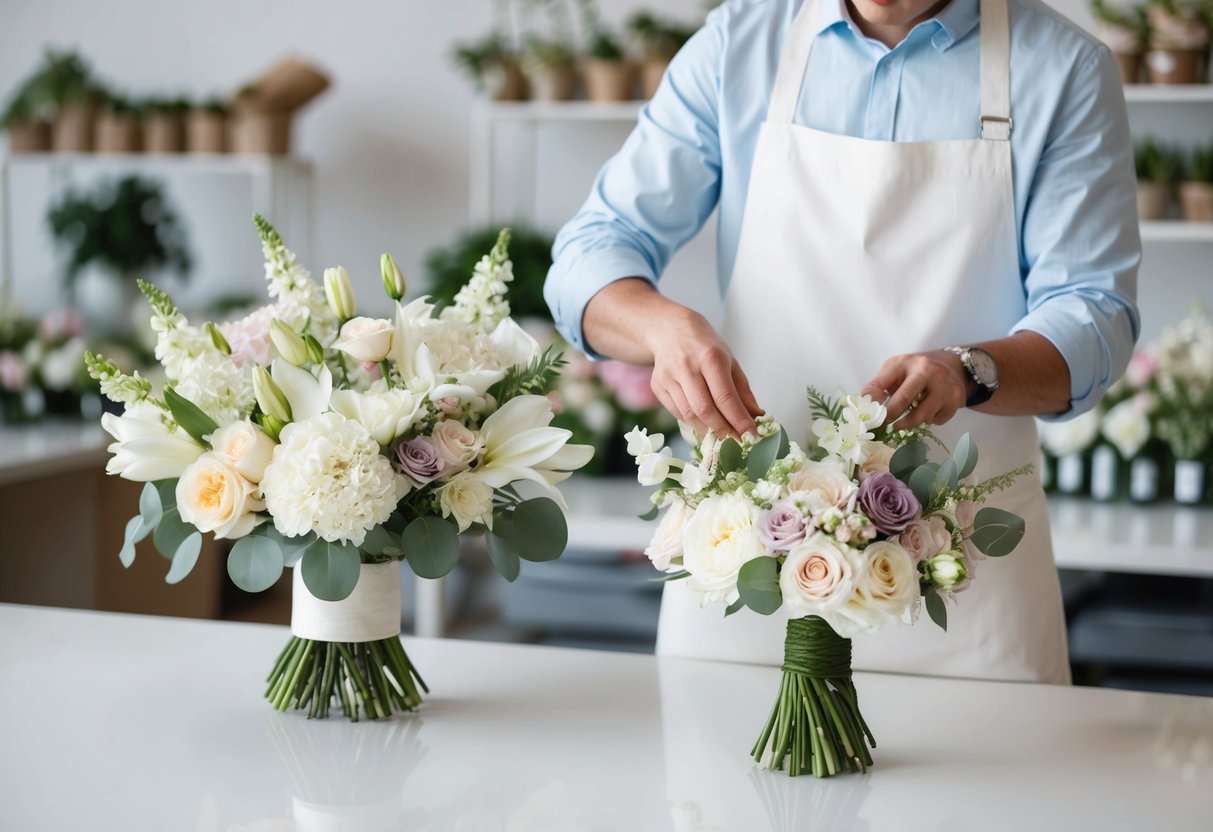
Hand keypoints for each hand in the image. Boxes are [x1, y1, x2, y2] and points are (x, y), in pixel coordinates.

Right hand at [645, 308, 763, 438]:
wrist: (670, 330)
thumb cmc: (705, 347)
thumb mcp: (730, 361)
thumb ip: (742, 391)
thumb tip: (756, 417)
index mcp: (710, 357)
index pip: (725, 397)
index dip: (739, 420)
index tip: (751, 436)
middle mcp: (687, 366)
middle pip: (705, 410)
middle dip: (723, 431)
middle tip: (737, 443)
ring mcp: (668, 376)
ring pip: (689, 415)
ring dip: (708, 431)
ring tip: (722, 437)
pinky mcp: (657, 385)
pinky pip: (677, 413)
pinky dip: (693, 423)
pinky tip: (703, 424)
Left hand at [860, 350, 973, 429]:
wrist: (954, 366)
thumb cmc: (916, 371)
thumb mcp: (895, 371)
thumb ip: (877, 386)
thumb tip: (864, 408)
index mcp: (905, 362)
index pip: (882, 384)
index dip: (874, 404)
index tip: (870, 418)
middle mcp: (927, 370)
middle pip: (904, 399)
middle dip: (891, 417)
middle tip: (884, 426)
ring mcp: (944, 385)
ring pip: (921, 415)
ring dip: (908, 423)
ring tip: (901, 424)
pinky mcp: (955, 400)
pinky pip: (936, 420)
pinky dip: (928, 421)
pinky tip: (927, 412)